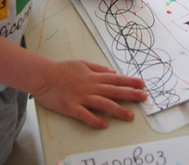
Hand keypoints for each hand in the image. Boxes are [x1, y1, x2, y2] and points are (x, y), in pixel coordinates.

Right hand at [32, 60, 146, 128]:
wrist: (43, 76)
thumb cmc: (61, 69)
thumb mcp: (82, 63)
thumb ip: (98, 68)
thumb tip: (113, 72)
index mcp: (93, 76)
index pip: (116, 79)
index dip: (130, 81)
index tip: (142, 84)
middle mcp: (90, 86)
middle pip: (114, 90)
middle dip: (130, 94)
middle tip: (144, 97)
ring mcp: (81, 97)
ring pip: (103, 103)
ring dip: (117, 109)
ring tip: (130, 116)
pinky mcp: (71, 107)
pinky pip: (85, 114)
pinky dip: (94, 119)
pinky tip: (104, 125)